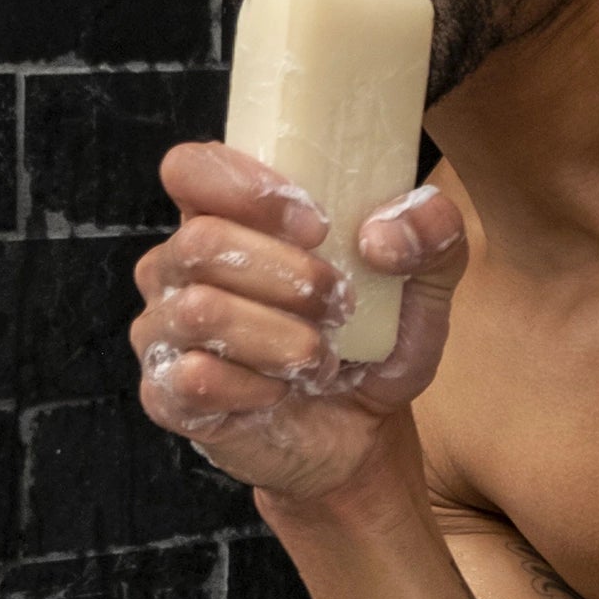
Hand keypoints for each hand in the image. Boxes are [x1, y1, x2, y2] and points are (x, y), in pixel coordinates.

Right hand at [130, 143, 466, 504]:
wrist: (363, 429)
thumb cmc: (375, 336)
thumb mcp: (427, 280)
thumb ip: (433, 233)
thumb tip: (384, 232)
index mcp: (229, 216)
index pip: (191, 169)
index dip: (244, 186)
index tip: (316, 224)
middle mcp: (182, 267)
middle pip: (202, 241)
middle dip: (289, 275)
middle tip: (340, 302)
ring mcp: (166, 331)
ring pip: (198, 310)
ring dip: (282, 337)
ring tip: (321, 355)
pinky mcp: (167, 395)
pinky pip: (191, 378)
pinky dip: (255, 386)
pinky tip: (281, 390)